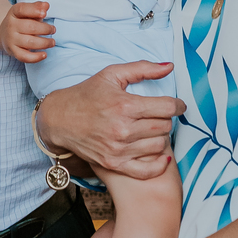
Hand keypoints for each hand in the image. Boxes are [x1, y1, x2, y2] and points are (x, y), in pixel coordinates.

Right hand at [0, 0, 55, 62]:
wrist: (5, 33)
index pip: (22, 9)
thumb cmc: (21, 21)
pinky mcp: (13, 51)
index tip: (45, 13)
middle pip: (30, 27)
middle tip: (53, 30)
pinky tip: (44, 55)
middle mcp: (10, 26)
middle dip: (45, 29)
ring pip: (29, 42)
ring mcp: (11, 39)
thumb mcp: (27, 11)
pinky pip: (24, 57)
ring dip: (44, 43)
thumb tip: (46, 6)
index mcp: (14, 12)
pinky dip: (35, 57)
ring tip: (52, 42)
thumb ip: (37, 7)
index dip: (34, 10)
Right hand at [37, 63, 183, 178]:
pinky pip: (147, 170)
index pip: (167, 107)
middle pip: (165, 126)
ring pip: (159, 145)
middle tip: (160, 115)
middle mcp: (123, 129)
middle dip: (167, 118)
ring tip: (154, 129)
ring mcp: (118, 149)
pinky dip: (159, 164)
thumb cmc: (87, 95)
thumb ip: (142, 68)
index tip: (178, 105)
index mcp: (124, 105)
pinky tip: (162, 154)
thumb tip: (169, 67)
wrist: (59, 119)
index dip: (178, 105)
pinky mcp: (114, 163)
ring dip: (162, 136)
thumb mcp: (112, 74)